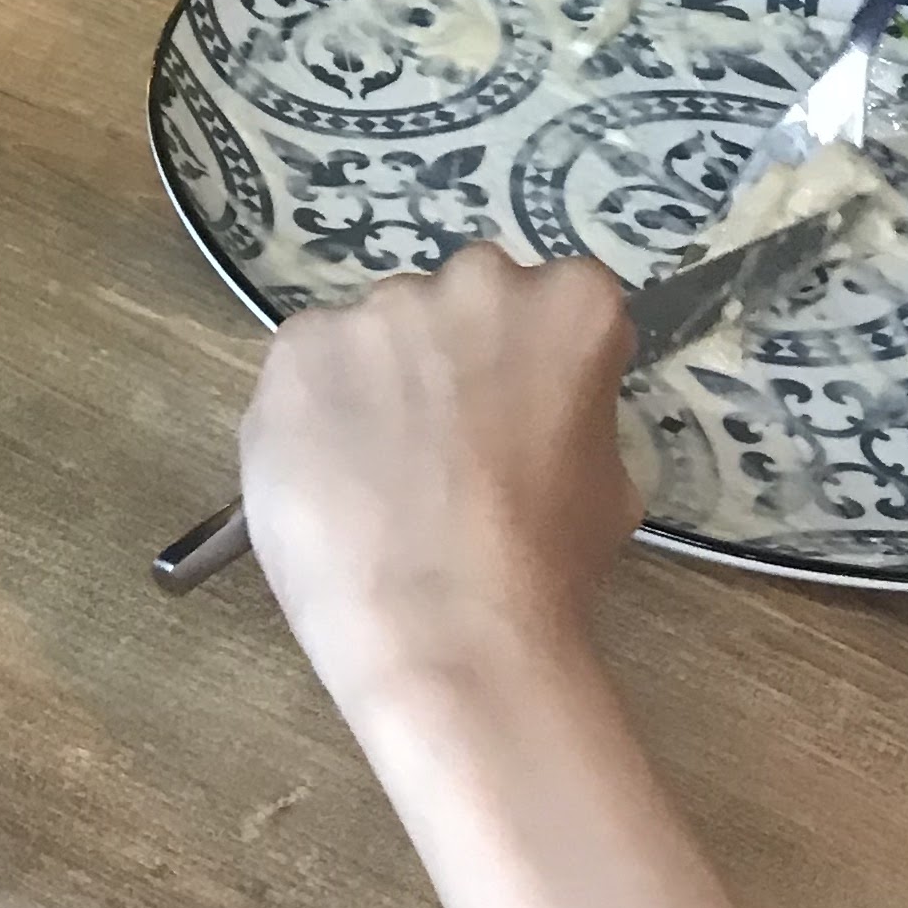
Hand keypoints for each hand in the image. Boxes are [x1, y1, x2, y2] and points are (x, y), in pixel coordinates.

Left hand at [237, 248, 639, 720]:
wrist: (441, 625)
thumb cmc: (542, 569)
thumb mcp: (609, 485)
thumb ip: (574, 418)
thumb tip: (538, 422)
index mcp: (571, 304)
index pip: (555, 305)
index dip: (528, 366)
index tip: (515, 416)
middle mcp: (476, 282)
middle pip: (457, 303)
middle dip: (449, 358)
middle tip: (442, 446)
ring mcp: (378, 309)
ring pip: (374, 335)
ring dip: (375, 384)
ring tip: (374, 476)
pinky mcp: (298, 346)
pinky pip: (304, 367)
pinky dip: (309, 412)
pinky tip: (325, 478)